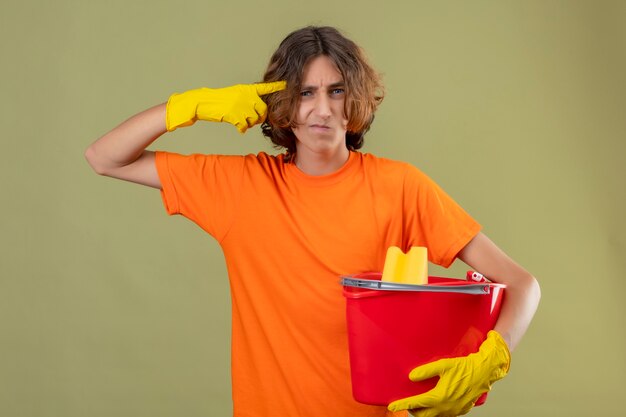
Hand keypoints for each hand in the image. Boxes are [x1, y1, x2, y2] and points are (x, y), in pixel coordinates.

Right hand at [165, 81, 285, 132]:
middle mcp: (246, 95)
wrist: (202, 102)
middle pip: (263, 110)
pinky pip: (244, 126)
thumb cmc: (218, 100)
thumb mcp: (235, 94)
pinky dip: (240, 128)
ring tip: (239, 119)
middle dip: (259, 117)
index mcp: (247, 89)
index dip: (277, 87)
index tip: (287, 85)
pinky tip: (235, 124)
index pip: (266, 88)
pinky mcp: (235, 114)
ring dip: (248, 123)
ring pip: (254, 120)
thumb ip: (248, 98)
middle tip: (249, 118)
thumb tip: (259, 108)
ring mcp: (241, 105)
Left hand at [388, 331, 509, 416]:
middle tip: (407, 403)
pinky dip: (437, 412)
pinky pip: (445, 415)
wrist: (485, 372)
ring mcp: (454, 410)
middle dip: (414, 411)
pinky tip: (436, 404)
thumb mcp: (443, 365)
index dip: (403, 405)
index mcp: (440, 397)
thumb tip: (412, 376)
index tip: (392, 406)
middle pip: (424, 416)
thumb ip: (426, 371)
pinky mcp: (461, 409)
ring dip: (425, 413)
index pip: (416, 404)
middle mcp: (447, 407)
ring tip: (419, 404)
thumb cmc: (465, 367)